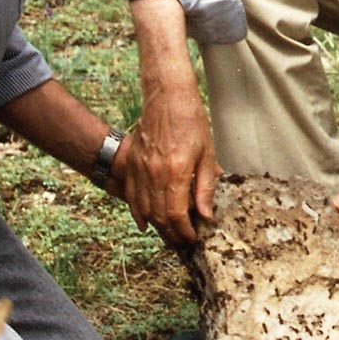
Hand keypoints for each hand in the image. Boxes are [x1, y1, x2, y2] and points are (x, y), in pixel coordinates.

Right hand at [124, 81, 219, 246]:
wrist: (167, 96)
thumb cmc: (191, 121)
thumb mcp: (206, 154)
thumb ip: (205, 187)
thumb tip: (206, 215)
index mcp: (176, 171)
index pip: (177, 214)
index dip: (185, 231)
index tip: (193, 237)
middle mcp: (154, 173)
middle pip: (159, 216)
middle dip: (171, 234)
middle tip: (182, 243)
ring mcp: (140, 169)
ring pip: (144, 209)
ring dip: (156, 226)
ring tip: (168, 236)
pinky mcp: (133, 164)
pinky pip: (132, 195)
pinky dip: (138, 212)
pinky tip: (146, 223)